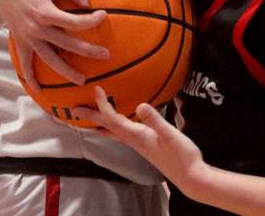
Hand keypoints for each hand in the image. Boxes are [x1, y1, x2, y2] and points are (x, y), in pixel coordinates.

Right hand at [0, 0, 109, 87]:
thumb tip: (87, 3)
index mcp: (45, 12)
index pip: (74, 23)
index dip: (92, 21)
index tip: (103, 15)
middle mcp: (36, 28)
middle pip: (67, 44)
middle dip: (88, 51)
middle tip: (106, 56)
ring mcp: (27, 37)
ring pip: (49, 59)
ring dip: (66, 71)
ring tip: (82, 80)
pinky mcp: (19, 41)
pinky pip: (25, 62)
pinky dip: (30, 77)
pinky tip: (39, 90)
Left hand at [75, 88, 207, 192]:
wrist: (189, 175)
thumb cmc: (181, 155)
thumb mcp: (170, 134)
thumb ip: (155, 120)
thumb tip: (139, 105)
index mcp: (137, 136)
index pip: (114, 119)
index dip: (104, 104)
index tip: (96, 90)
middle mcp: (134, 141)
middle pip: (107, 127)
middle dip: (92, 117)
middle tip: (74, 109)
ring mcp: (139, 145)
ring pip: (113, 132)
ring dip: (100, 124)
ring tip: (89, 119)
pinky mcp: (145, 146)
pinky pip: (123, 134)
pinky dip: (114, 127)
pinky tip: (120, 124)